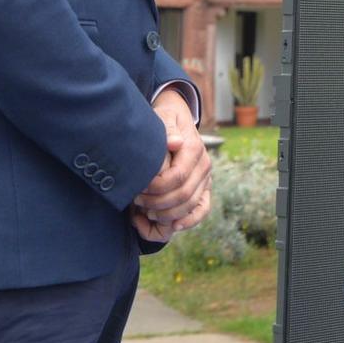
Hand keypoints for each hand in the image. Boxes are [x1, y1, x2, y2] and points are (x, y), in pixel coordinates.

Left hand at [133, 90, 212, 234]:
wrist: (177, 118)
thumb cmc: (165, 119)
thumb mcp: (164, 116)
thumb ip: (167, 128)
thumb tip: (175, 143)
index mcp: (194, 149)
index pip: (177, 177)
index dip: (156, 188)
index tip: (137, 189)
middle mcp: (204, 165)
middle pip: (183, 194)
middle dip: (157, 203)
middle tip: (136, 201)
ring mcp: (206, 178)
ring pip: (190, 205)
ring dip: (167, 213)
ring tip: (146, 212)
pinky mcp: (205, 188)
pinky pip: (203, 209)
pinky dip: (190, 220)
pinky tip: (174, 226)